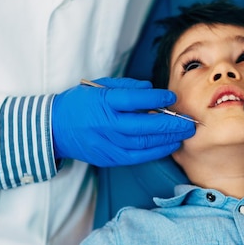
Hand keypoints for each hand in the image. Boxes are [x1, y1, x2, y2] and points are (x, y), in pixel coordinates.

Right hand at [52, 77, 195, 165]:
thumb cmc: (80, 103)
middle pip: (143, 126)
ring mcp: (107, 144)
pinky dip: (155, 152)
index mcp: (103, 102)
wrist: (54, 128)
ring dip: (167, 140)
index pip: (133, 100)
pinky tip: (169, 146)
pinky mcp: (108, 158)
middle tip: (189, 122)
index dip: (155, 98)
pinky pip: (136, 157)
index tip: (171, 96)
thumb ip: (127, 86)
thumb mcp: (99, 86)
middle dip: (170, 125)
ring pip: (142, 144)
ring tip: (184, 134)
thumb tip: (152, 89)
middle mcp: (106, 124)